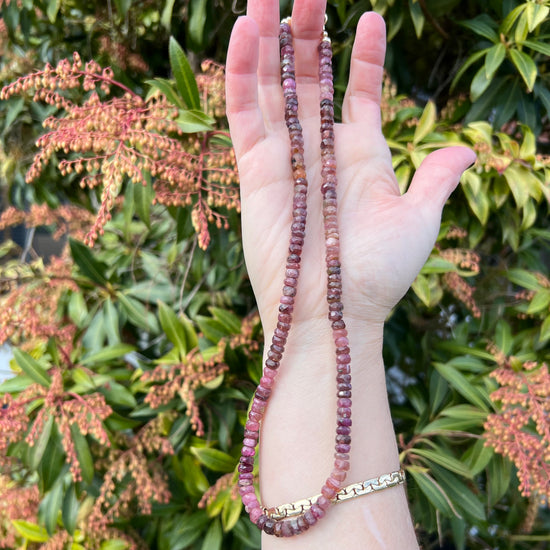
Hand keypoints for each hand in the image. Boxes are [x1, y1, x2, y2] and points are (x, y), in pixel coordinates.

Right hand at [226, 0, 474, 333]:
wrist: (334, 310)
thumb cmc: (378, 271)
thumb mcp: (418, 219)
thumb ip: (436, 179)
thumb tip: (466, 151)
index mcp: (360, 157)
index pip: (359, 95)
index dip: (365, 59)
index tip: (370, 20)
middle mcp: (319, 151)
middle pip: (309, 79)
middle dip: (309, 32)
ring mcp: (284, 157)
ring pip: (271, 86)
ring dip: (269, 38)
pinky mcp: (254, 170)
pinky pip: (244, 112)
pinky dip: (241, 72)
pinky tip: (246, 29)